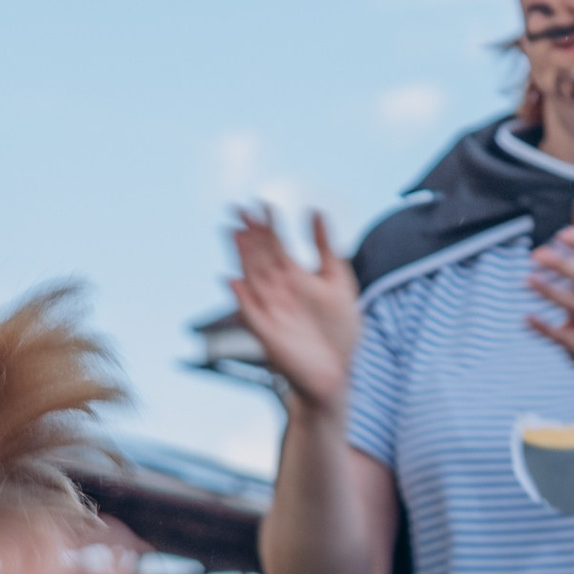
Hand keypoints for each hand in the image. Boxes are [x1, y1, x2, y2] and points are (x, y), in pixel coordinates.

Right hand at [226, 207, 360, 414]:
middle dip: (249, 234)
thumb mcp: (338, 281)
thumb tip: (316, 211)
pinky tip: (233, 281)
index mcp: (294, 276)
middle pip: (259, 256)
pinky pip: (250, 313)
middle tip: (237, 209)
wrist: (338, 371)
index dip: (268, 224)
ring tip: (233, 234)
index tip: (260, 202)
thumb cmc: (340, 330)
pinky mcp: (267, 333)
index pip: (277, 244)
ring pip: (252, 277)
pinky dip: (241, 299)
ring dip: (242, 257)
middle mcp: (278, 290)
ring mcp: (270, 309)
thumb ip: (326, 248)